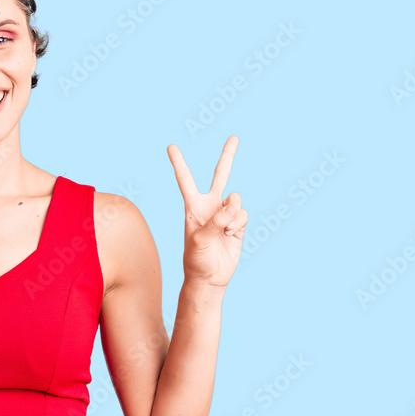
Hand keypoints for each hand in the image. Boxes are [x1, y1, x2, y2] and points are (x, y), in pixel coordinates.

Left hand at [167, 135, 248, 287]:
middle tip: (234, 137)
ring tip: (223, 230)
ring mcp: (225, 214)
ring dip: (232, 214)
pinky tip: (230, 234)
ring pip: (236, 200)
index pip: (185, 180)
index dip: (179, 163)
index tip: (170, 146)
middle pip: (220, 175)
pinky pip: (243, 214)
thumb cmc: (196, 260)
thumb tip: (233, 205)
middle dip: (228, 156)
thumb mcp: (199, 240)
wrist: (210, 278)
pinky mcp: (238, 224)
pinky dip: (238, 223)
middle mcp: (210, 206)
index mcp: (193, 206)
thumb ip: (215, 220)